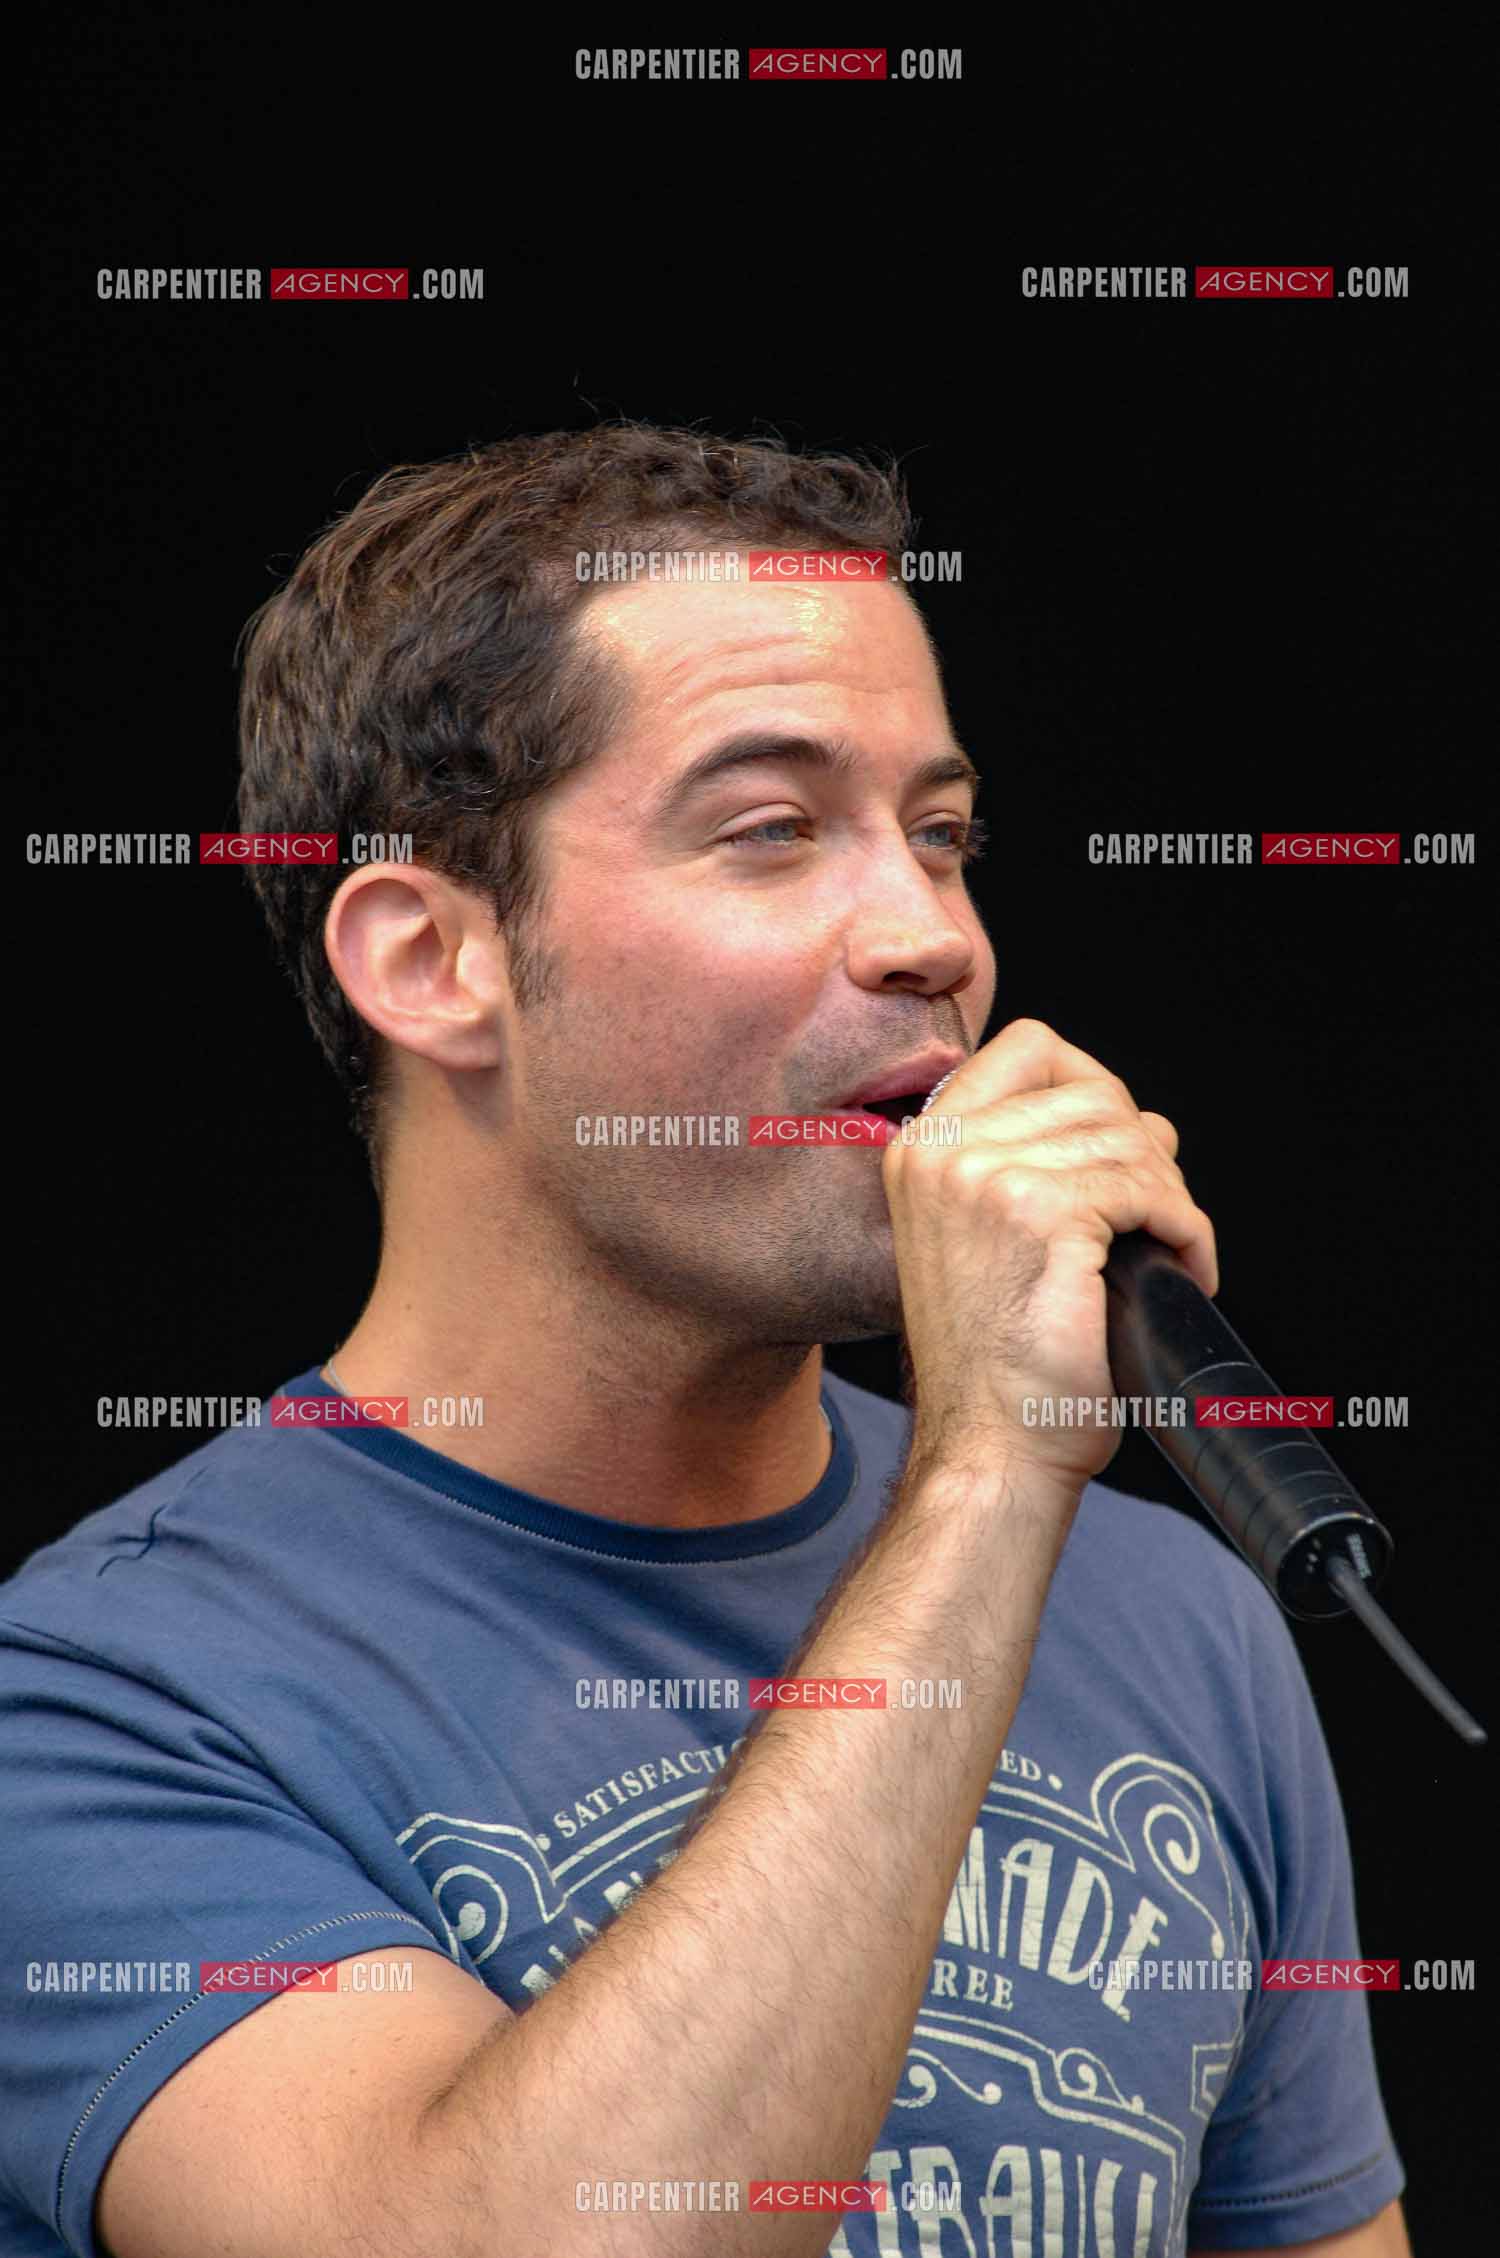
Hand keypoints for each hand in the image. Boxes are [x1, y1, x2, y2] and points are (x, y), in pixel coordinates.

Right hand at [881, 1017, 1217, 1488]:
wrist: (990, 1448)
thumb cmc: (996, 1366)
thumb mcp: (990, 1241)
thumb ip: (1039, 1166)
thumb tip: (1148, 1124)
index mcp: (921, 1151)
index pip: (1028, 1048)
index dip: (1093, 1084)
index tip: (1118, 1147)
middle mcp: (944, 1154)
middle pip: (1094, 1092)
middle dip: (1145, 1153)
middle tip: (1155, 1221)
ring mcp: (988, 1178)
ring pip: (1129, 1139)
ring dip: (1170, 1198)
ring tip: (1171, 1253)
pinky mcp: (1044, 1215)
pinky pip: (1150, 1189)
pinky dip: (1186, 1229)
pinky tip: (1185, 1270)